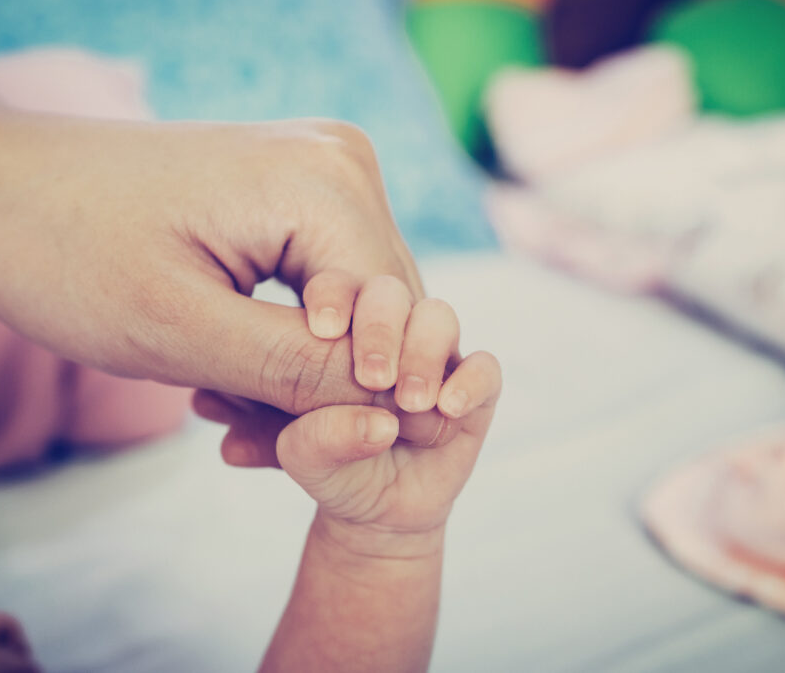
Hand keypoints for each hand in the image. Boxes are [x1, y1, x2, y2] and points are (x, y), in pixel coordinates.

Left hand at [0, 54, 420, 412]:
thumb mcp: (183, 331)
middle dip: (338, 384)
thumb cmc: (67, 252)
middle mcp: (341, 163)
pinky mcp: (294, 193)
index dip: (369, 394)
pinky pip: (325, 280)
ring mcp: (320, 172)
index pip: (395, 312)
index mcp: (325, 181)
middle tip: (253, 444)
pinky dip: (295, 338)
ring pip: (359, 301)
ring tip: (236, 420)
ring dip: (314, 368)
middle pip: (385, 306)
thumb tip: (394, 409)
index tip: (301, 455)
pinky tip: (241, 379)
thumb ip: (297, 372)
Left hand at [273, 277, 500, 553]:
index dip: (332, 296)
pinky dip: (470, 381)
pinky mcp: (473, 387)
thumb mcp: (299, 455)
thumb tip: (381, 426)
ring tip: (408, 401)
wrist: (370, 502)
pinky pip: (485, 368)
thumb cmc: (323, 460)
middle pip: (389, 292)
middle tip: (371, 378)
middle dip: (382, 329)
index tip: (323, 330)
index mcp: (336, 320)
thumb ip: (317, 438)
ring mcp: (433, 352)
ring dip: (423, 353)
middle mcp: (388, 325)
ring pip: (438, 317)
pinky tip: (447, 407)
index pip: (333, 283)